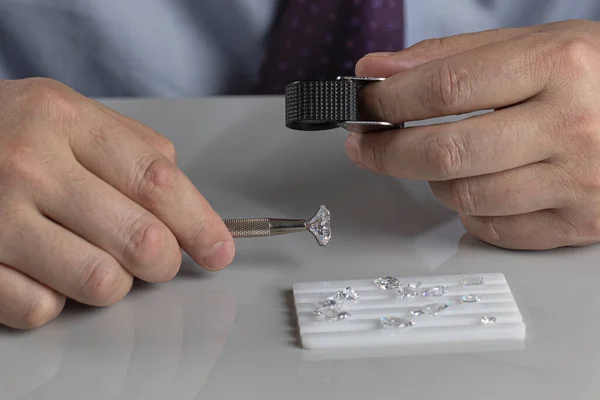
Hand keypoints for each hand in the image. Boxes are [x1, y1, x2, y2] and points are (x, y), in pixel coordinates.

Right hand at [0, 78, 234, 328]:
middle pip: (141, 239)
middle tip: (159, 257)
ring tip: (98, 258)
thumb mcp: (69, 114)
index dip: (201, 224)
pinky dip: (58, 298)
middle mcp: (28, 166)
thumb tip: (189, 206)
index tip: (219, 249)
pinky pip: (43, 309)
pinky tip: (47, 270)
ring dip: (115, 281)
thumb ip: (134, 149)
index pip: (158, 183)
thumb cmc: (6, 132)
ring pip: (101, 283)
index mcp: (63, 121)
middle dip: (165, 260)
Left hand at [346, 19, 599, 249]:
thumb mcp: (533, 45)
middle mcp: (571, 126)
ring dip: (434, 181)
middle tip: (366, 145)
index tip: (362, 108)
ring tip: (441, 159)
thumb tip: (377, 73)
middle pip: (447, 151)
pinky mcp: (578, 223)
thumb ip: (451, 57)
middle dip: (389, 152)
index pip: (446, 88)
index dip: (389, 102)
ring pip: (465, 196)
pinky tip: (478, 187)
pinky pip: (496, 230)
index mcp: (559, 66)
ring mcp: (577, 182)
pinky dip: (470, 213)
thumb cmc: (595, 78)